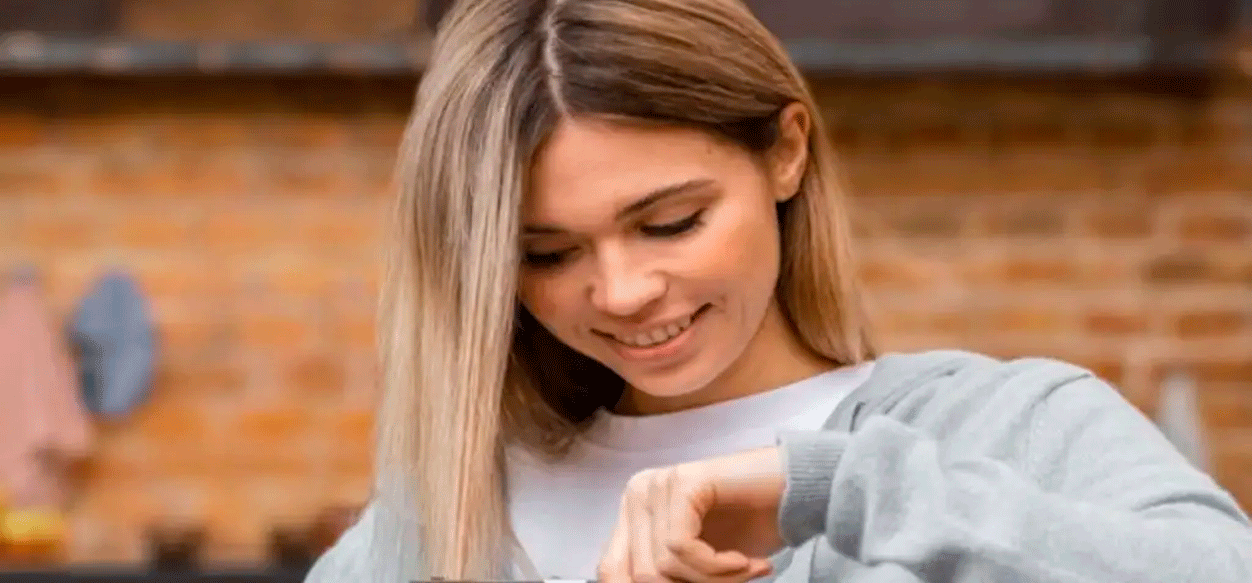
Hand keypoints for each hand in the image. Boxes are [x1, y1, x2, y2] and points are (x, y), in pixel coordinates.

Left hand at [597, 446, 785, 582]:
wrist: (799, 492)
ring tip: (746, 569)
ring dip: (713, 581)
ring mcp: (658, 484)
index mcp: (634, 513)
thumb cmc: (752, 526)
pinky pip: (681, 547)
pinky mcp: (683, 482)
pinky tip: (747, 561)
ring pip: (661, 566)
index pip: (612, 571)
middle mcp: (637, 493)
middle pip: (637, 574)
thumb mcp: (698, 563)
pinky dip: (719, 567)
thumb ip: (667, 576)